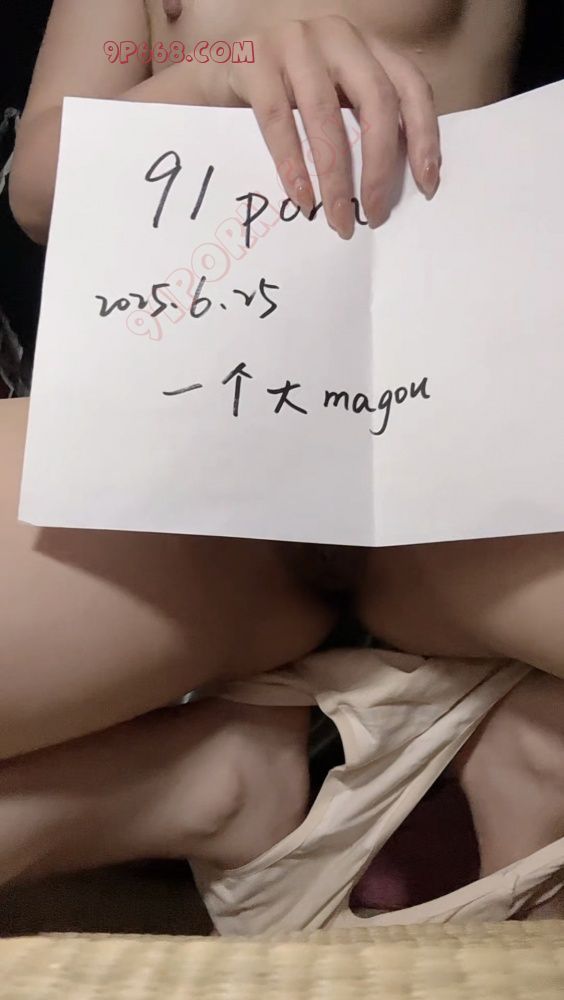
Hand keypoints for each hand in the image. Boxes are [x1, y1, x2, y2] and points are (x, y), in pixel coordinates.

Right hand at [225, 15, 440, 238]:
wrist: (215, 73)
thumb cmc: (282, 97)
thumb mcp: (331, 103)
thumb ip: (360, 125)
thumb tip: (388, 189)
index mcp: (366, 46)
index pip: (410, 87)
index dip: (423, 136)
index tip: (425, 184)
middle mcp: (336, 35)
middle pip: (376, 99)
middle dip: (380, 165)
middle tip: (375, 213)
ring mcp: (293, 41)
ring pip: (326, 113)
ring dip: (335, 175)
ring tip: (338, 218)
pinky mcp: (253, 57)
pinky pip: (278, 119)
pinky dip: (292, 164)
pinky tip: (302, 197)